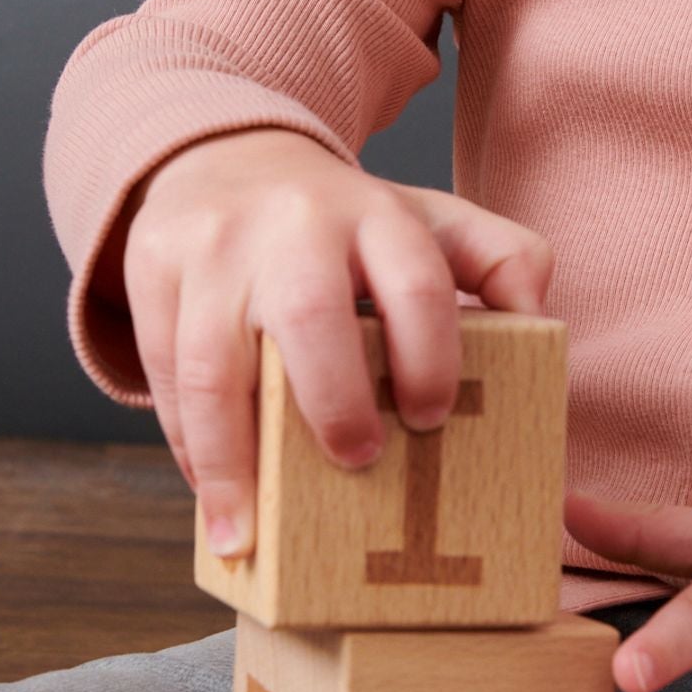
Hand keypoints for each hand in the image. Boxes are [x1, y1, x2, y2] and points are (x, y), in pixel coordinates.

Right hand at [108, 127, 553, 554]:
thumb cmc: (341, 222)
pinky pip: (162, 370)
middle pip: (309, 314)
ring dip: (227, 458)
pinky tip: (212, 497)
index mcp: (375, 214)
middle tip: (356, 464)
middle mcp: (293, 225)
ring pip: (208, 360)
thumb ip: (496, 259)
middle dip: (332, 401)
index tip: (431, 419)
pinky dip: (185, 443)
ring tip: (245, 535)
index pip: (417, 282)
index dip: (430, 356)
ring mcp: (214, 248)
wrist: (225, 157)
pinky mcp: (151, 268)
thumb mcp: (425, 219)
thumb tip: (540, 318)